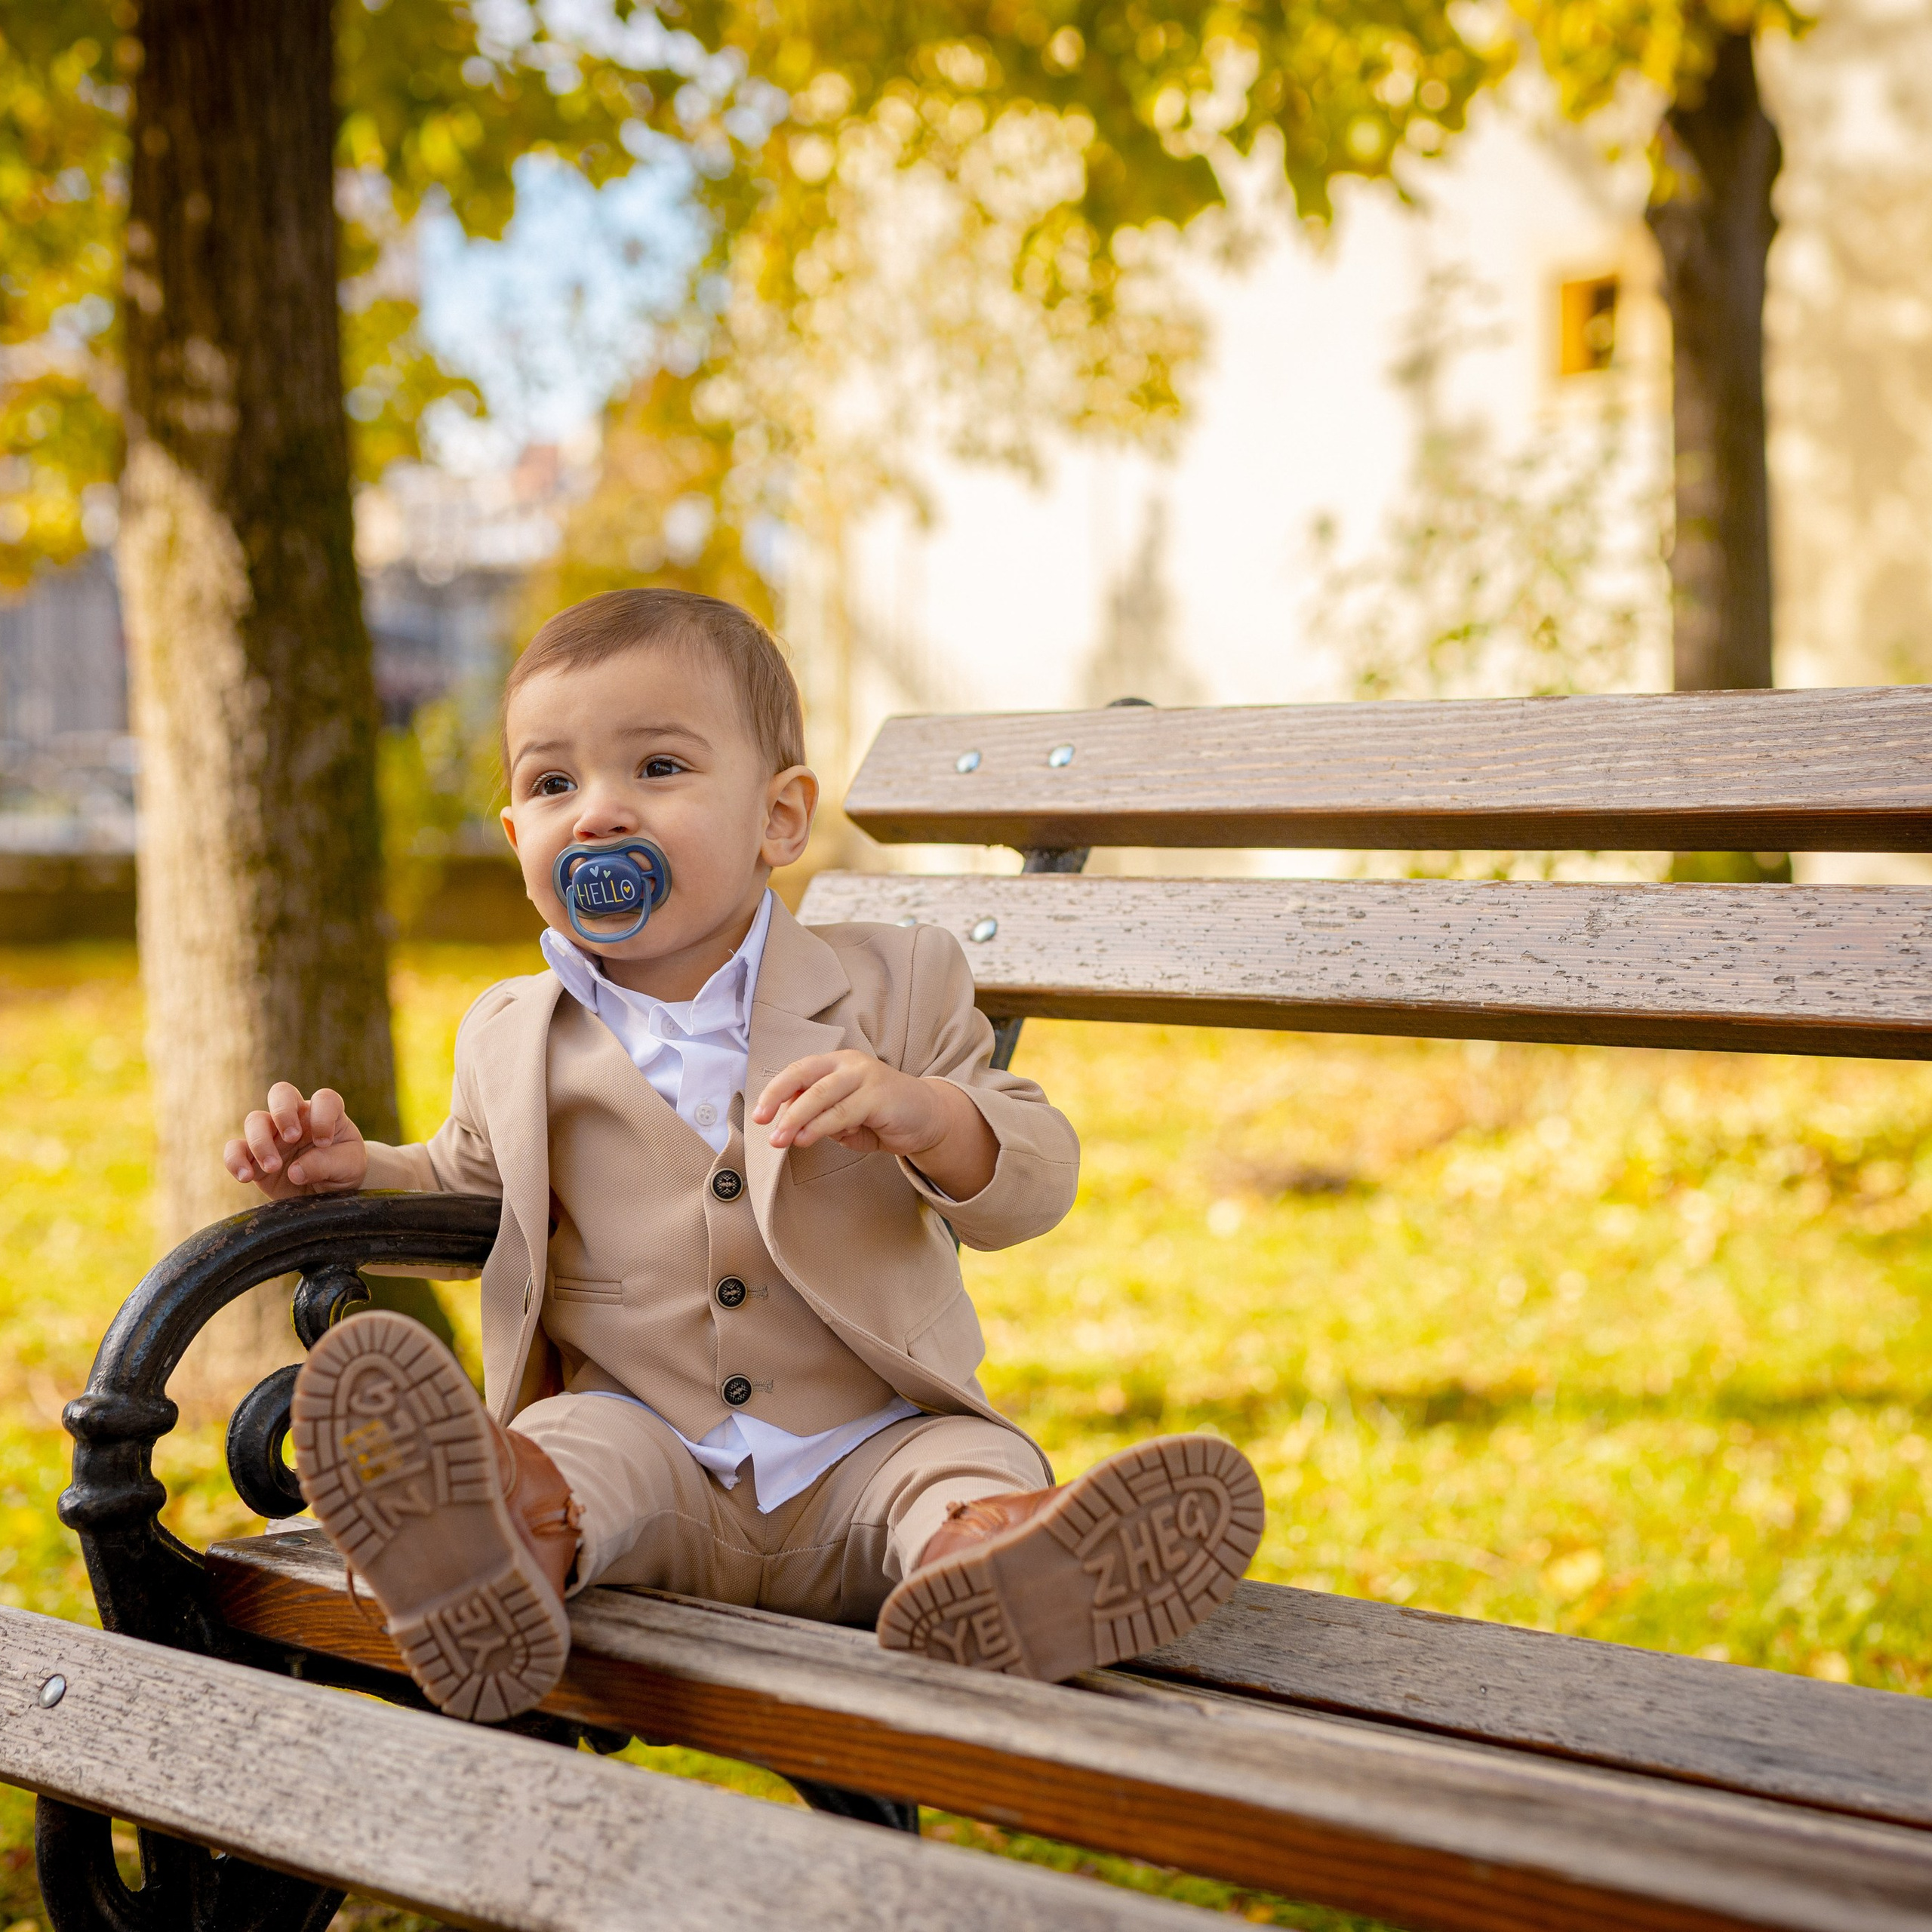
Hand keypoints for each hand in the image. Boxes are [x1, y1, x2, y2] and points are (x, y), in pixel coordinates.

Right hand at [224, 1083, 367, 1198]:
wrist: (329, 1191)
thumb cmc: (343, 1170)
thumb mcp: (348, 1167)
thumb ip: (327, 1164)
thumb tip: (295, 1172)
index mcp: (325, 1113)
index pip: (324, 1099)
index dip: (323, 1117)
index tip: (324, 1143)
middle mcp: (297, 1118)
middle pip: (281, 1093)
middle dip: (283, 1112)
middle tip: (291, 1138)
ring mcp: (273, 1135)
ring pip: (255, 1120)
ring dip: (261, 1143)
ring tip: (273, 1167)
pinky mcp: (254, 1156)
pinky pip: (235, 1149)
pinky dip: (234, 1160)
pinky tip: (245, 1176)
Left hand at [753, 1051, 996, 1198]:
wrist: (928, 1117)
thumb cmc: (882, 1116)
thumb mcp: (846, 1116)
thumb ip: (822, 1117)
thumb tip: (792, 1127)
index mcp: (837, 1063)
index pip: (799, 1071)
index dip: (776, 1090)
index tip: (759, 1114)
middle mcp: (850, 1063)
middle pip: (805, 1076)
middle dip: (779, 1099)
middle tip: (763, 1123)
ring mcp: (866, 1077)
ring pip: (821, 1095)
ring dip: (796, 1118)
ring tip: (781, 1140)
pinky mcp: (879, 1096)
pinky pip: (842, 1112)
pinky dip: (820, 1126)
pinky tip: (806, 1139)